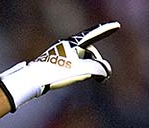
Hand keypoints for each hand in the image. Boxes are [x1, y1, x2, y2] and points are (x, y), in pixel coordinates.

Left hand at [0, 21, 119, 111]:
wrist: (33, 80)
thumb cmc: (56, 73)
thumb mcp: (82, 70)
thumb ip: (99, 69)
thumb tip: (105, 71)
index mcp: (73, 43)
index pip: (94, 35)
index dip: (105, 30)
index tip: (116, 25)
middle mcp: (66, 46)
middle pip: (88, 51)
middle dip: (95, 62)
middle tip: (98, 76)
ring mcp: (59, 53)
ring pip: (79, 59)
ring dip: (85, 69)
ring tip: (79, 78)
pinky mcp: (54, 62)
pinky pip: (71, 64)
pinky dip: (77, 71)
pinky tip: (69, 78)